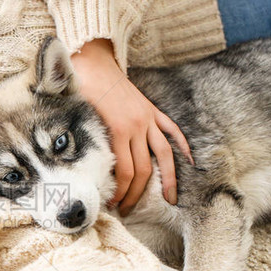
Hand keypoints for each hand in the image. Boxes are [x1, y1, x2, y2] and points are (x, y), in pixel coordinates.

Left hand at [70, 39, 192, 214]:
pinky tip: (190, 162)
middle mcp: (137, 125)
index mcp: (118, 129)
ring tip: (169, 200)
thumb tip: (90, 174)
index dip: (121, 192)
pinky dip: (183, 146)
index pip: (125, 172)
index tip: (113, 204)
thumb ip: (90, 143)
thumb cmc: (80, 89)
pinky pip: (172, 130)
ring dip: (167, 180)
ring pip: (163, 156)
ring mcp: (148, 118)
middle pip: (144, 169)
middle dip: (137, 193)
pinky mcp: (152, 111)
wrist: (92, 61)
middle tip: (129, 210)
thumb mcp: (80, 118)